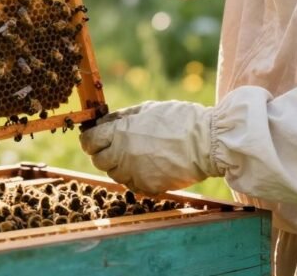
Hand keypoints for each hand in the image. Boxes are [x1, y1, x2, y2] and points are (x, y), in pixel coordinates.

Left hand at [79, 100, 219, 194]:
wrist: (207, 142)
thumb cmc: (179, 120)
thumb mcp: (147, 109)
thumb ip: (122, 117)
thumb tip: (103, 121)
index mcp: (120, 132)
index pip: (89, 141)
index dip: (89, 139)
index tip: (93, 138)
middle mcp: (123, 155)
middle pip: (98, 160)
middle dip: (103, 153)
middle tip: (116, 146)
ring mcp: (135, 173)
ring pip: (114, 174)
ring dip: (120, 166)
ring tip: (138, 155)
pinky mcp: (148, 187)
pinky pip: (132, 185)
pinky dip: (135, 178)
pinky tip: (149, 166)